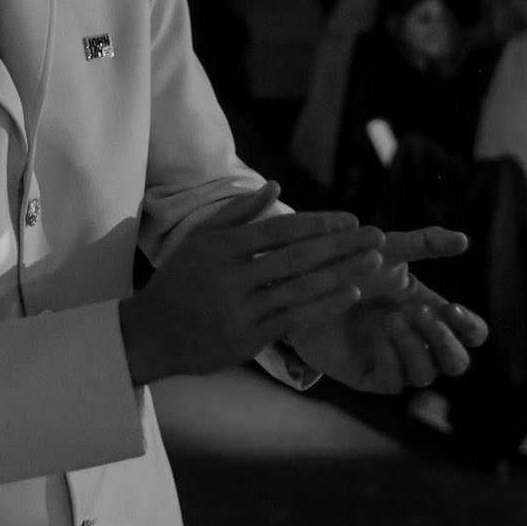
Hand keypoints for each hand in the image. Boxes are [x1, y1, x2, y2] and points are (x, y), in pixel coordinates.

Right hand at [120, 182, 384, 385]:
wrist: (149, 335)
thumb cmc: (178, 282)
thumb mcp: (201, 241)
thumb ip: (238, 214)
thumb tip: (274, 186)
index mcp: (220, 248)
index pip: (278, 230)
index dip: (318, 224)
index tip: (350, 220)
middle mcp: (230, 277)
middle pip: (297, 257)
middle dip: (341, 245)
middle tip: (377, 235)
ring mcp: (239, 310)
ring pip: (301, 288)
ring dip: (341, 273)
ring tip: (373, 261)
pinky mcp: (246, 338)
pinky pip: (293, 319)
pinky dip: (324, 306)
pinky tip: (350, 294)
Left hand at [286, 226, 485, 392]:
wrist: (301, 281)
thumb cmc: (348, 264)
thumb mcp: (388, 250)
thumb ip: (424, 243)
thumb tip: (464, 239)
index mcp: (431, 315)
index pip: (471, 334)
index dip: (471, 328)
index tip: (453, 308)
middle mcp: (418, 343)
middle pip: (456, 362)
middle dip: (444, 340)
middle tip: (420, 313)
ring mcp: (394, 363)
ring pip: (425, 375)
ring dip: (415, 347)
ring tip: (392, 319)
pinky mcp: (367, 377)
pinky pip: (393, 382)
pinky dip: (391, 359)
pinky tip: (379, 335)